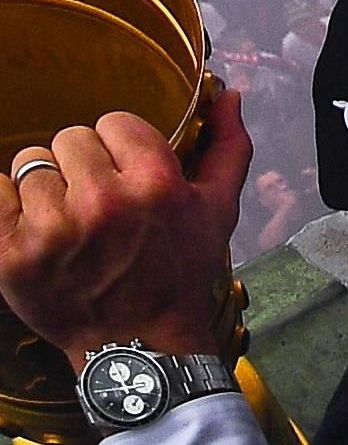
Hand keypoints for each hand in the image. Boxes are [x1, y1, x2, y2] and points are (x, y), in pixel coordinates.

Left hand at [0, 86, 250, 368]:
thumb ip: (228, 146)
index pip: (114, 122)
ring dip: (45, 188)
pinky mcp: (14, 256)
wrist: (136, 350)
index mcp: (153, 182)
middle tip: (94, 206)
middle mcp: (102, 201)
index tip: (124, 178)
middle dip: (81, 167)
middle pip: (70, 139)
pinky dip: (6, 205)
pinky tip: (29, 226)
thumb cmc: (177, 276)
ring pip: (32, 165)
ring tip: (64, 223)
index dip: (119, 149)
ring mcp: (54, 230)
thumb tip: (228, 95)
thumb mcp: (217, 210)